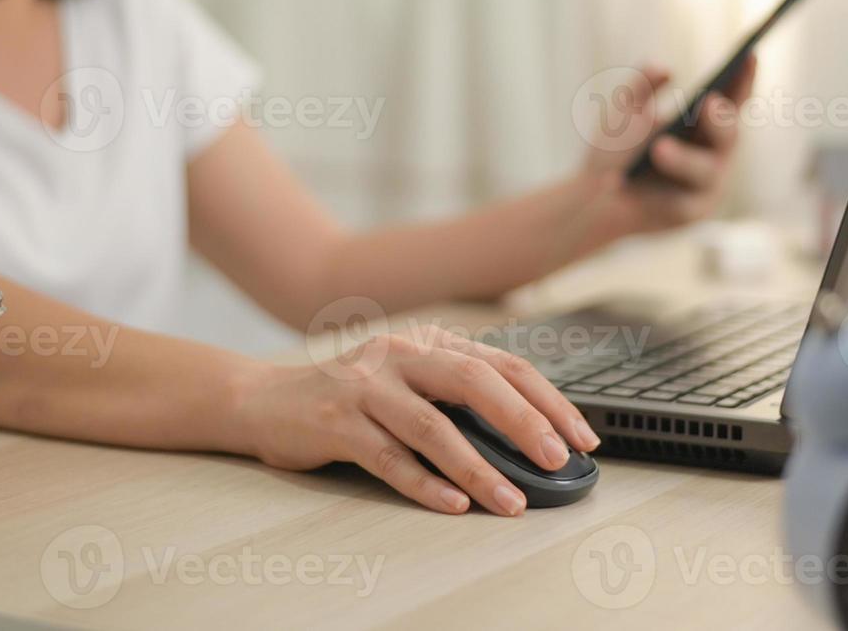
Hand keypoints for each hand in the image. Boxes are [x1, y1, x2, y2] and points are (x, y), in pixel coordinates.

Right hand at [233, 325, 601, 514]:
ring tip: (512, 501)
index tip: (584, 437)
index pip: (503, 364)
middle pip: (474, 382)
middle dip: (525, 423)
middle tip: (560, 460)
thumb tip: (532, 439)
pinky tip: (455, 505)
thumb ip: (456, 395)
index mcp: (428, 341)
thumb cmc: (351, 398)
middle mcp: (400, 355)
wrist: (264, 401)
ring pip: (434, 426)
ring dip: (479, 467)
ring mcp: (365, 386)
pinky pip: (389, 457)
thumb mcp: (407, 380)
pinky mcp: (336, 422)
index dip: (549, 400)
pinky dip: (425, 484)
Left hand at [582, 57, 755, 235]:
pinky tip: (640, 181)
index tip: (749, 55)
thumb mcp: (623, 112)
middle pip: (728, 135)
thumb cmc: (616, 151)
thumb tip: (665, 68)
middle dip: (721, 119)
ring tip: (659, 148)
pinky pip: (684, 202)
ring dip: (683, 158)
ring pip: (705, 170)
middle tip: (709, 103)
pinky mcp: (692, 213)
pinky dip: (664, 193)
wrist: (592, 197)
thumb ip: (641, 86)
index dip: (744, 79)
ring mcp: (705, 185)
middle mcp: (714, 153)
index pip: (732, 99)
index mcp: (704, 124)